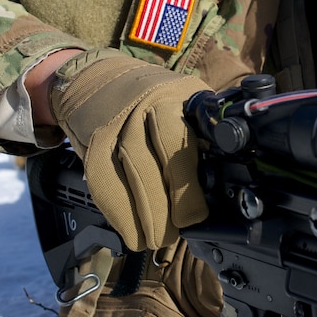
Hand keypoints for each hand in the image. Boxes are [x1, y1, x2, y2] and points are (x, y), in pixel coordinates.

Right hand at [48, 47, 209, 251]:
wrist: (97, 78)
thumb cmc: (155, 101)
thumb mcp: (186, 105)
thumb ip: (204, 137)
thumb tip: (223, 188)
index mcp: (179, 97)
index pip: (183, 139)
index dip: (187, 181)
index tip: (197, 214)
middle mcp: (145, 106)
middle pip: (155, 159)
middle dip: (168, 204)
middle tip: (179, 230)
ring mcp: (116, 123)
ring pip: (129, 172)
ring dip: (144, 214)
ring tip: (157, 238)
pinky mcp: (93, 142)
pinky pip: (103, 181)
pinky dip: (118, 212)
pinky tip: (131, 231)